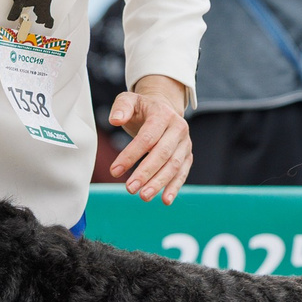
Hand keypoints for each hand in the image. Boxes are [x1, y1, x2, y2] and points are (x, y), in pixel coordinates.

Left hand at [108, 75, 191, 203]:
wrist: (164, 109)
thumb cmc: (142, 108)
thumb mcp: (129, 100)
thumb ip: (121, 107)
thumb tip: (115, 120)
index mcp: (163, 114)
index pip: (147, 138)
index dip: (131, 155)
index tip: (114, 171)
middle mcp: (178, 128)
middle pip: (162, 154)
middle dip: (146, 173)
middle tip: (130, 189)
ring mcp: (185, 144)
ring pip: (174, 166)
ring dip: (159, 183)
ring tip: (143, 196)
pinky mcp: (187, 156)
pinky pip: (182, 173)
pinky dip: (174, 187)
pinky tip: (165, 200)